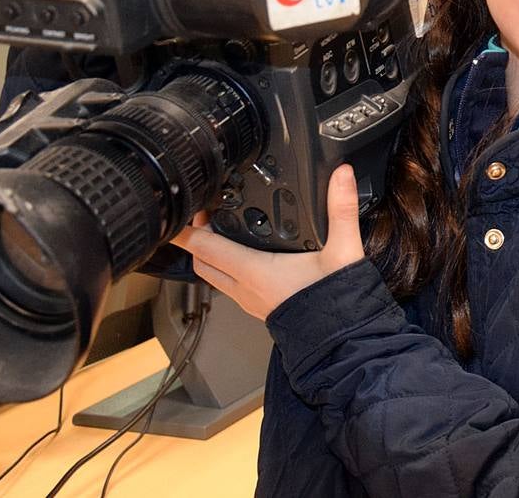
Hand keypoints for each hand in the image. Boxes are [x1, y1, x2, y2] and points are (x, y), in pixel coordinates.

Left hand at [172, 165, 364, 320]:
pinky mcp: (259, 307)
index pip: (205, 247)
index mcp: (254, 271)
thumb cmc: (335, 303)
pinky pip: (230, 286)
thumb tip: (342, 175)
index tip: (176, 213)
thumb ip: (340, 209)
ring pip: (214, 276)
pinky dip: (227, 268)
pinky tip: (246, 255)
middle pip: (201, 262)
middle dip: (196, 238)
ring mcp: (249, 300)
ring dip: (211, 254)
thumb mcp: (342, 251)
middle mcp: (244, 288)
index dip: (186, 229)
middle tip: (206, 213)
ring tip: (223, 229)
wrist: (341, 342)